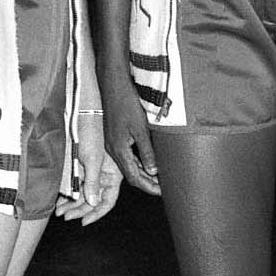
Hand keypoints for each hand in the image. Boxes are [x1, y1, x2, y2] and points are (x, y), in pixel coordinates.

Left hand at [57, 110, 123, 222]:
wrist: (82, 112)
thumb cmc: (93, 131)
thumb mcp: (92, 159)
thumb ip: (92, 181)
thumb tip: (93, 203)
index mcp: (113, 174)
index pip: (107, 201)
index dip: (97, 213)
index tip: (84, 222)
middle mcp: (103, 174)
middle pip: (93, 199)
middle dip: (79, 209)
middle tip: (65, 216)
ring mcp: (92, 170)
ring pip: (83, 192)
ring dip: (71, 203)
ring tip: (59, 210)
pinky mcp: (81, 165)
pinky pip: (76, 183)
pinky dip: (68, 192)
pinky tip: (59, 198)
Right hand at [101, 76, 158, 195]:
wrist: (112, 84)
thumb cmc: (126, 102)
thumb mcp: (140, 128)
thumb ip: (147, 151)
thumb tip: (153, 171)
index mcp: (119, 150)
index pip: (134, 178)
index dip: (149, 187)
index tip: (162, 191)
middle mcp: (113, 150)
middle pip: (131, 174)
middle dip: (147, 182)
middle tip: (163, 187)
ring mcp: (112, 143)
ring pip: (128, 166)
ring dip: (143, 173)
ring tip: (159, 177)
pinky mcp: (114, 137)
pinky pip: (126, 156)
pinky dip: (138, 162)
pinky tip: (148, 161)